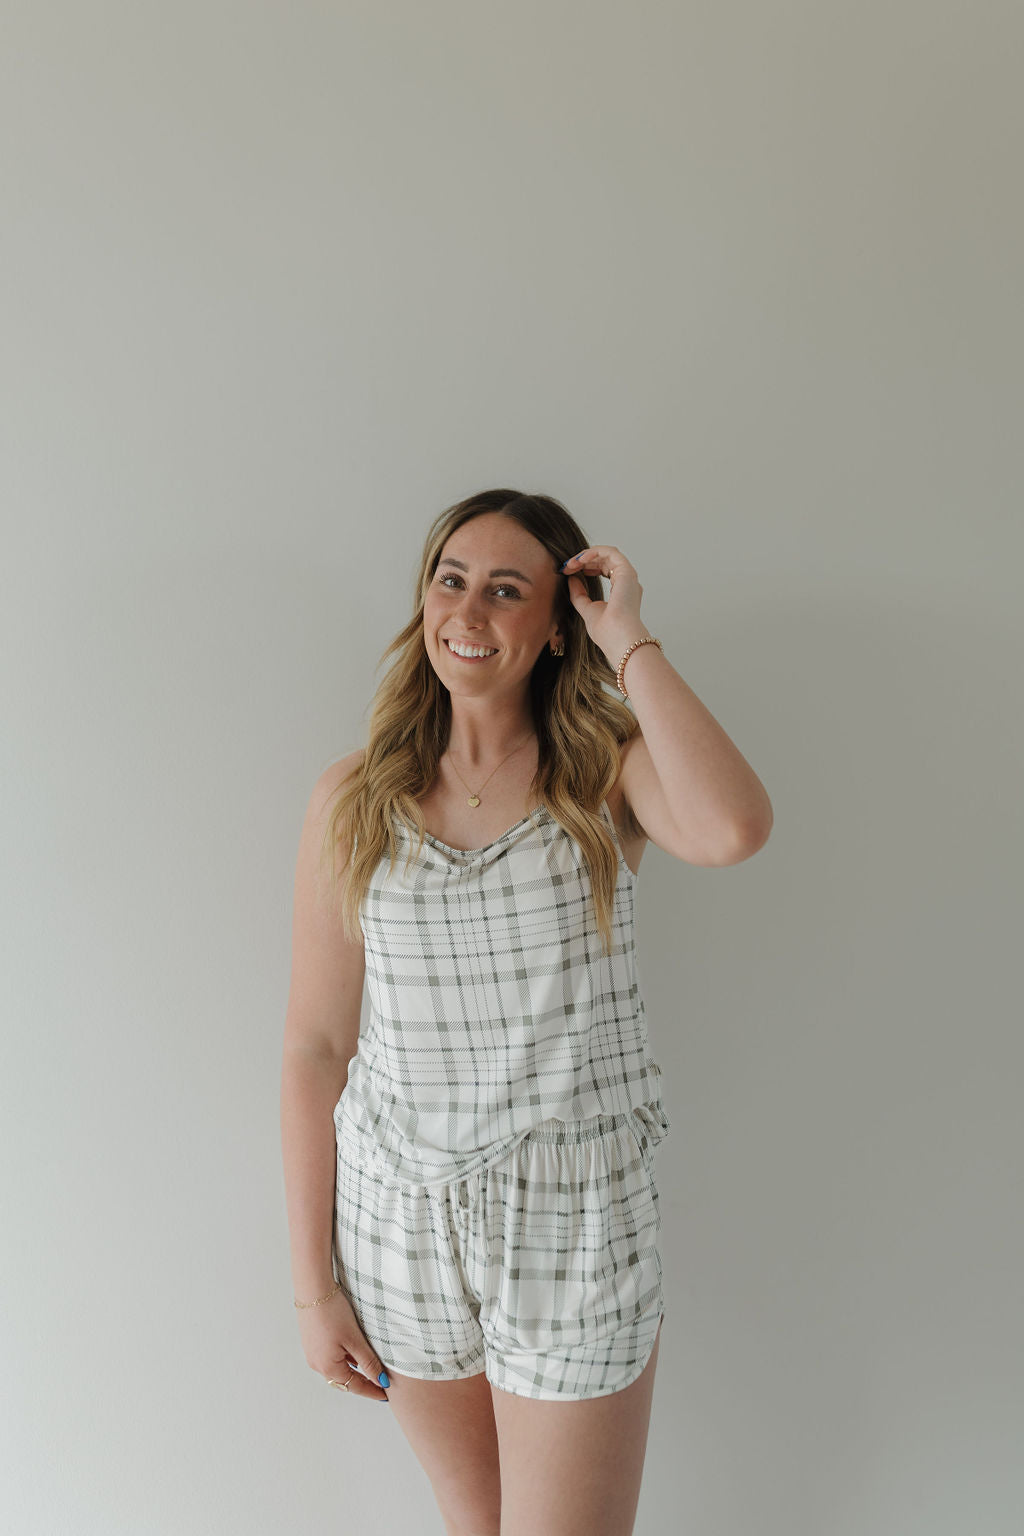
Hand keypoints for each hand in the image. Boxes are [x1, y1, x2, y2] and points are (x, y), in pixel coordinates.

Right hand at [296, 1286, 390, 1402]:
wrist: (313, 1289)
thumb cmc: (332, 1312)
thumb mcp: (355, 1339)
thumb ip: (368, 1362)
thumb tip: (380, 1381)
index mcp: (328, 1367)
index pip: (355, 1386)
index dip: (372, 1391)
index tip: (385, 1395)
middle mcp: (317, 1364)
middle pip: (344, 1380)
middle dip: (362, 1383)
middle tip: (380, 1384)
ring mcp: (313, 1353)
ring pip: (338, 1369)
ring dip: (353, 1371)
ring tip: (371, 1369)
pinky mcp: (312, 1342)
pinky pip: (331, 1358)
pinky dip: (345, 1359)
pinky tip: (355, 1353)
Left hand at [562, 545, 649, 664]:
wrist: (619, 639)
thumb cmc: (608, 632)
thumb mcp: (587, 609)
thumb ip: (579, 594)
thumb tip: (572, 578)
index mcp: (620, 590)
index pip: (603, 569)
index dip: (585, 567)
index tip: (568, 571)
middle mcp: (626, 582)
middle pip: (604, 560)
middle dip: (583, 561)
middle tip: (567, 566)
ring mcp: (627, 577)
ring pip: (607, 554)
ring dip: (586, 555)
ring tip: (571, 564)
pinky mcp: (627, 573)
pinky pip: (611, 552)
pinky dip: (594, 552)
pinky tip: (581, 559)